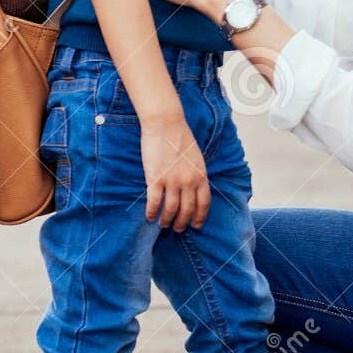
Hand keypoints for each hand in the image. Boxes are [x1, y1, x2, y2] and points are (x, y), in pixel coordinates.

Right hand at [141, 106, 210, 229]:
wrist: (166, 124)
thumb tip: (194, 190)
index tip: (196, 225)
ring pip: (170, 210)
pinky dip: (151, 212)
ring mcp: (172, 181)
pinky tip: (149, 216)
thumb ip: (196, 175)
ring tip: (163, 224)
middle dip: (182, 222)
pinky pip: (154, 202)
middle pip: (187, 210)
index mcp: (201, 176)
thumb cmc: (181, 138)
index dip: (200, 217)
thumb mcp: (197, 158)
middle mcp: (188, 182)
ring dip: (167, 220)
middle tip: (178, 228)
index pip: (204, 203)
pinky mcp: (155, 179)